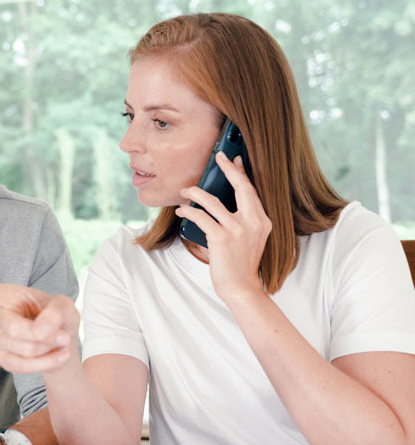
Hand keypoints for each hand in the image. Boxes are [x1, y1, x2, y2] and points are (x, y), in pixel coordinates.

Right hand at [0, 274, 79, 373]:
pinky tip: (58, 357)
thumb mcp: (67, 309)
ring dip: (47, 350)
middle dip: (42, 335)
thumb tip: (40, 330)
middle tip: (63, 335)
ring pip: (21, 349)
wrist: (62, 346)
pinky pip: (19, 366)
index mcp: (11, 296)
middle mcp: (0, 315)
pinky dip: (43, 364)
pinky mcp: (3, 358)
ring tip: (61, 343)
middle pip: (13, 328)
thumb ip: (57, 313)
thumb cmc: (60, 320)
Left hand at [175, 153, 270, 301]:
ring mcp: (238, 230)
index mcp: (262, 221)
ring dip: (195, 193)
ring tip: (185, 191)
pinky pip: (201, 217)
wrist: (241, 287)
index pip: (251, 190)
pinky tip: (181, 211)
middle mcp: (253, 222)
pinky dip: (188, 211)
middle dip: (227, 169)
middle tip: (217, 157)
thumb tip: (222, 199)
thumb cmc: (240, 263)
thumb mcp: (249, 238)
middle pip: (241, 187)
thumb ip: (242, 219)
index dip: (241, 172)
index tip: (234, 159)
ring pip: (213, 201)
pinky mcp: (222, 238)